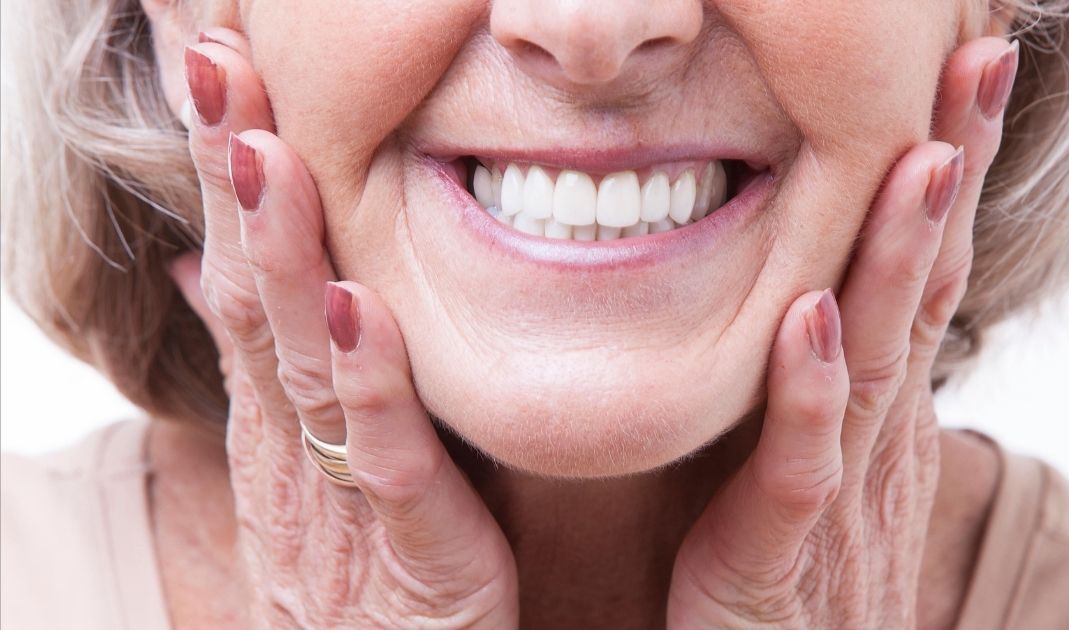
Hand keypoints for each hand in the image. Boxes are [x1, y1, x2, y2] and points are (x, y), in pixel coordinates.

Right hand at [168, 30, 517, 627]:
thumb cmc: (365, 584)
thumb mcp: (313, 473)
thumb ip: (279, 376)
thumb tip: (215, 277)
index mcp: (279, 428)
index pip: (244, 282)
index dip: (232, 179)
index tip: (223, 73)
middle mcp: (294, 454)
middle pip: (255, 300)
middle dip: (237, 181)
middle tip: (218, 63)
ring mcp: (340, 503)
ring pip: (304, 363)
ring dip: (281, 253)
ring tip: (263, 153)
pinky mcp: (410, 554)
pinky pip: (386, 461)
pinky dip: (369, 381)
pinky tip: (357, 305)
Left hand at [667, 37, 1017, 627]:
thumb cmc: (790, 581)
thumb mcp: (821, 465)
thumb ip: (822, 387)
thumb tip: (823, 296)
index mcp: (880, 412)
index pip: (923, 272)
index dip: (945, 174)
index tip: (960, 74)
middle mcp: (875, 439)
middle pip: (924, 287)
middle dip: (952, 174)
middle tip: (981, 61)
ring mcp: (837, 494)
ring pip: (879, 358)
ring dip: (901, 256)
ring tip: (922, 157)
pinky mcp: (778, 554)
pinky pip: (801, 466)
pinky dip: (810, 392)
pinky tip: (812, 317)